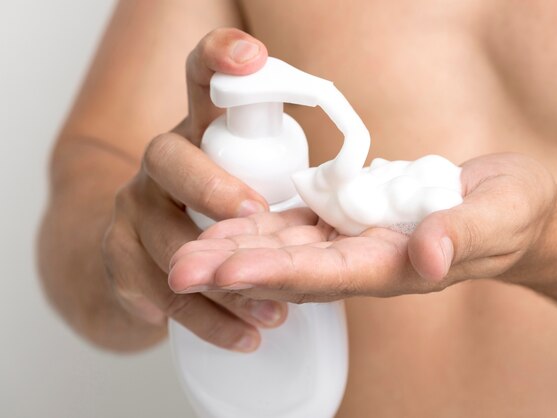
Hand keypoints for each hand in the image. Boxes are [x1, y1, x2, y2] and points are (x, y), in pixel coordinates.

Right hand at [102, 28, 286, 351]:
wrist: (139, 251)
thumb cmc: (220, 208)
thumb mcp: (253, 176)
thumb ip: (290, 172)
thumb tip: (369, 198)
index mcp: (203, 131)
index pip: (201, 76)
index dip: (219, 57)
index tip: (250, 57)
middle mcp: (162, 159)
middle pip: (170, 156)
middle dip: (211, 186)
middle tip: (254, 214)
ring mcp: (134, 207)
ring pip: (165, 239)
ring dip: (219, 279)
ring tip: (273, 314)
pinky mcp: (119, 256)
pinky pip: (154, 293)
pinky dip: (205, 321)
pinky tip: (245, 338)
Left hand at [168, 153, 556, 301]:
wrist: (503, 209)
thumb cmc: (509, 215)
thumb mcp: (498, 216)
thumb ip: (462, 234)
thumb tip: (426, 256)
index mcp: (393, 266)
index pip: (327, 274)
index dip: (277, 273)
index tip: (228, 271)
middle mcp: (362, 261)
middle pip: (289, 269)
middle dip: (233, 269)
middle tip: (177, 271)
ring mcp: (350, 240)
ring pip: (283, 247)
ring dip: (234, 247)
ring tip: (184, 250)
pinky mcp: (347, 219)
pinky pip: (296, 224)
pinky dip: (260, 224)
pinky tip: (225, 221)